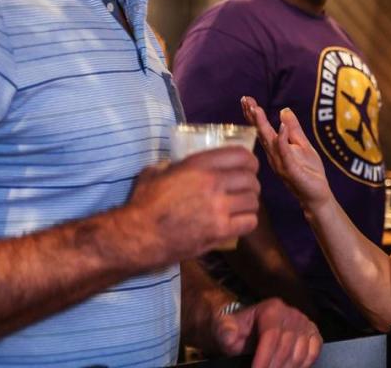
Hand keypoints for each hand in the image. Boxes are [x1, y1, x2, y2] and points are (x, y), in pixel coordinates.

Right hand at [124, 146, 260, 267]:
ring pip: (253, 201)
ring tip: (242, 206)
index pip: (240, 155)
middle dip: (251, 184)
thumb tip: (178, 164)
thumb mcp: (156, 172)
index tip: (249, 166)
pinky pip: (249, 222)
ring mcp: (219, 208)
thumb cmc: (143, 204)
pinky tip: (239, 221)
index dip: (250, 161)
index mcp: (199, 165)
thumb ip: (174, 165)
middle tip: (245, 189)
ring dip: (249, 203)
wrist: (137, 236)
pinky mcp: (220, 231)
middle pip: (251, 179)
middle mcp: (213, 183)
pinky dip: (247, 221)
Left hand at [213, 298, 320, 367]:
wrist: (251, 329)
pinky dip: (303, 366)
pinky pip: (313, 352)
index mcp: (272, 309)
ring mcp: (304, 324)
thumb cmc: (239, 330)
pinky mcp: (313, 334)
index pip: (271, 335)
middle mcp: (292, 314)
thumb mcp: (225, 327)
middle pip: (286, 346)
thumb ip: (224, 329)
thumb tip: (230, 335)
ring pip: (300, 352)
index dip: (264, 357)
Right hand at [241, 97, 332, 210]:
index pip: (262, 129)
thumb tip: (284, 110)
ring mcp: (281, 164)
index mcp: (276, 149)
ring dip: (262, 125)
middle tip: (245, 100)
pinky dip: (282, 139)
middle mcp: (274, 156)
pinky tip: (281, 126)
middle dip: (253, 116)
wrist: (317, 195)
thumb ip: (294, 128)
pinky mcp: (291, 171)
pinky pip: (285, 153)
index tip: (247, 99)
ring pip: (269, 142)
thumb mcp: (303, 145)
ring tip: (256, 109)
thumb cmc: (309, 172)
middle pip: (261, 133)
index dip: (254, 115)